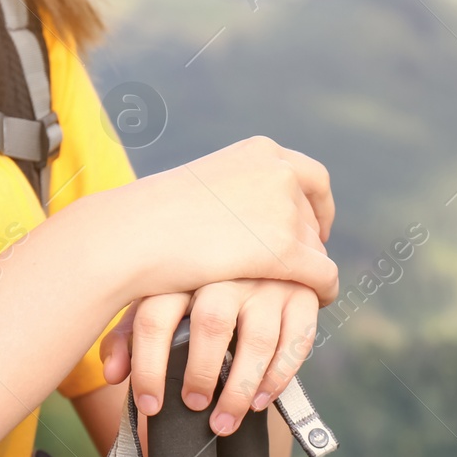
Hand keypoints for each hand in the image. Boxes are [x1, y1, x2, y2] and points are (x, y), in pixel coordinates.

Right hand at [93, 136, 337, 305]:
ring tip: (303, 289)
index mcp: (259, 152)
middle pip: (313, 215)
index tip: (315, 226)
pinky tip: (317, 303)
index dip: (318, 205)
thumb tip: (246, 215)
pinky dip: (323, 290)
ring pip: (317, 247)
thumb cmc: (150, 218)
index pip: (311, 176)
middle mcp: (279, 173)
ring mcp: (284, 210)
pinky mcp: (284, 250)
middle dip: (311, 241)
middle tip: (303, 264)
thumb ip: (231, 194)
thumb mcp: (200, 188)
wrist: (132, 235)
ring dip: (311, 269)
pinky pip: (323, 275)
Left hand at [102, 280, 319, 434]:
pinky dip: (278, 378)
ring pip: (258, 338)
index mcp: (182, 269)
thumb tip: (111, 374)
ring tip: (224, 422)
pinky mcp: (302, 295)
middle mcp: (227, 271)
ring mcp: (268, 282)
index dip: (148, 367)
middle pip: (211, 324)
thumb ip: (131, 334)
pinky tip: (260, 402)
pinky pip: (295, 342)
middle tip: (192, 407)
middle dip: (200, 374)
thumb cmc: (195, 284)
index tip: (149, 406)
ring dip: (240, 387)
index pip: (155, 316)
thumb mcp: (159, 297)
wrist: (255, 243)